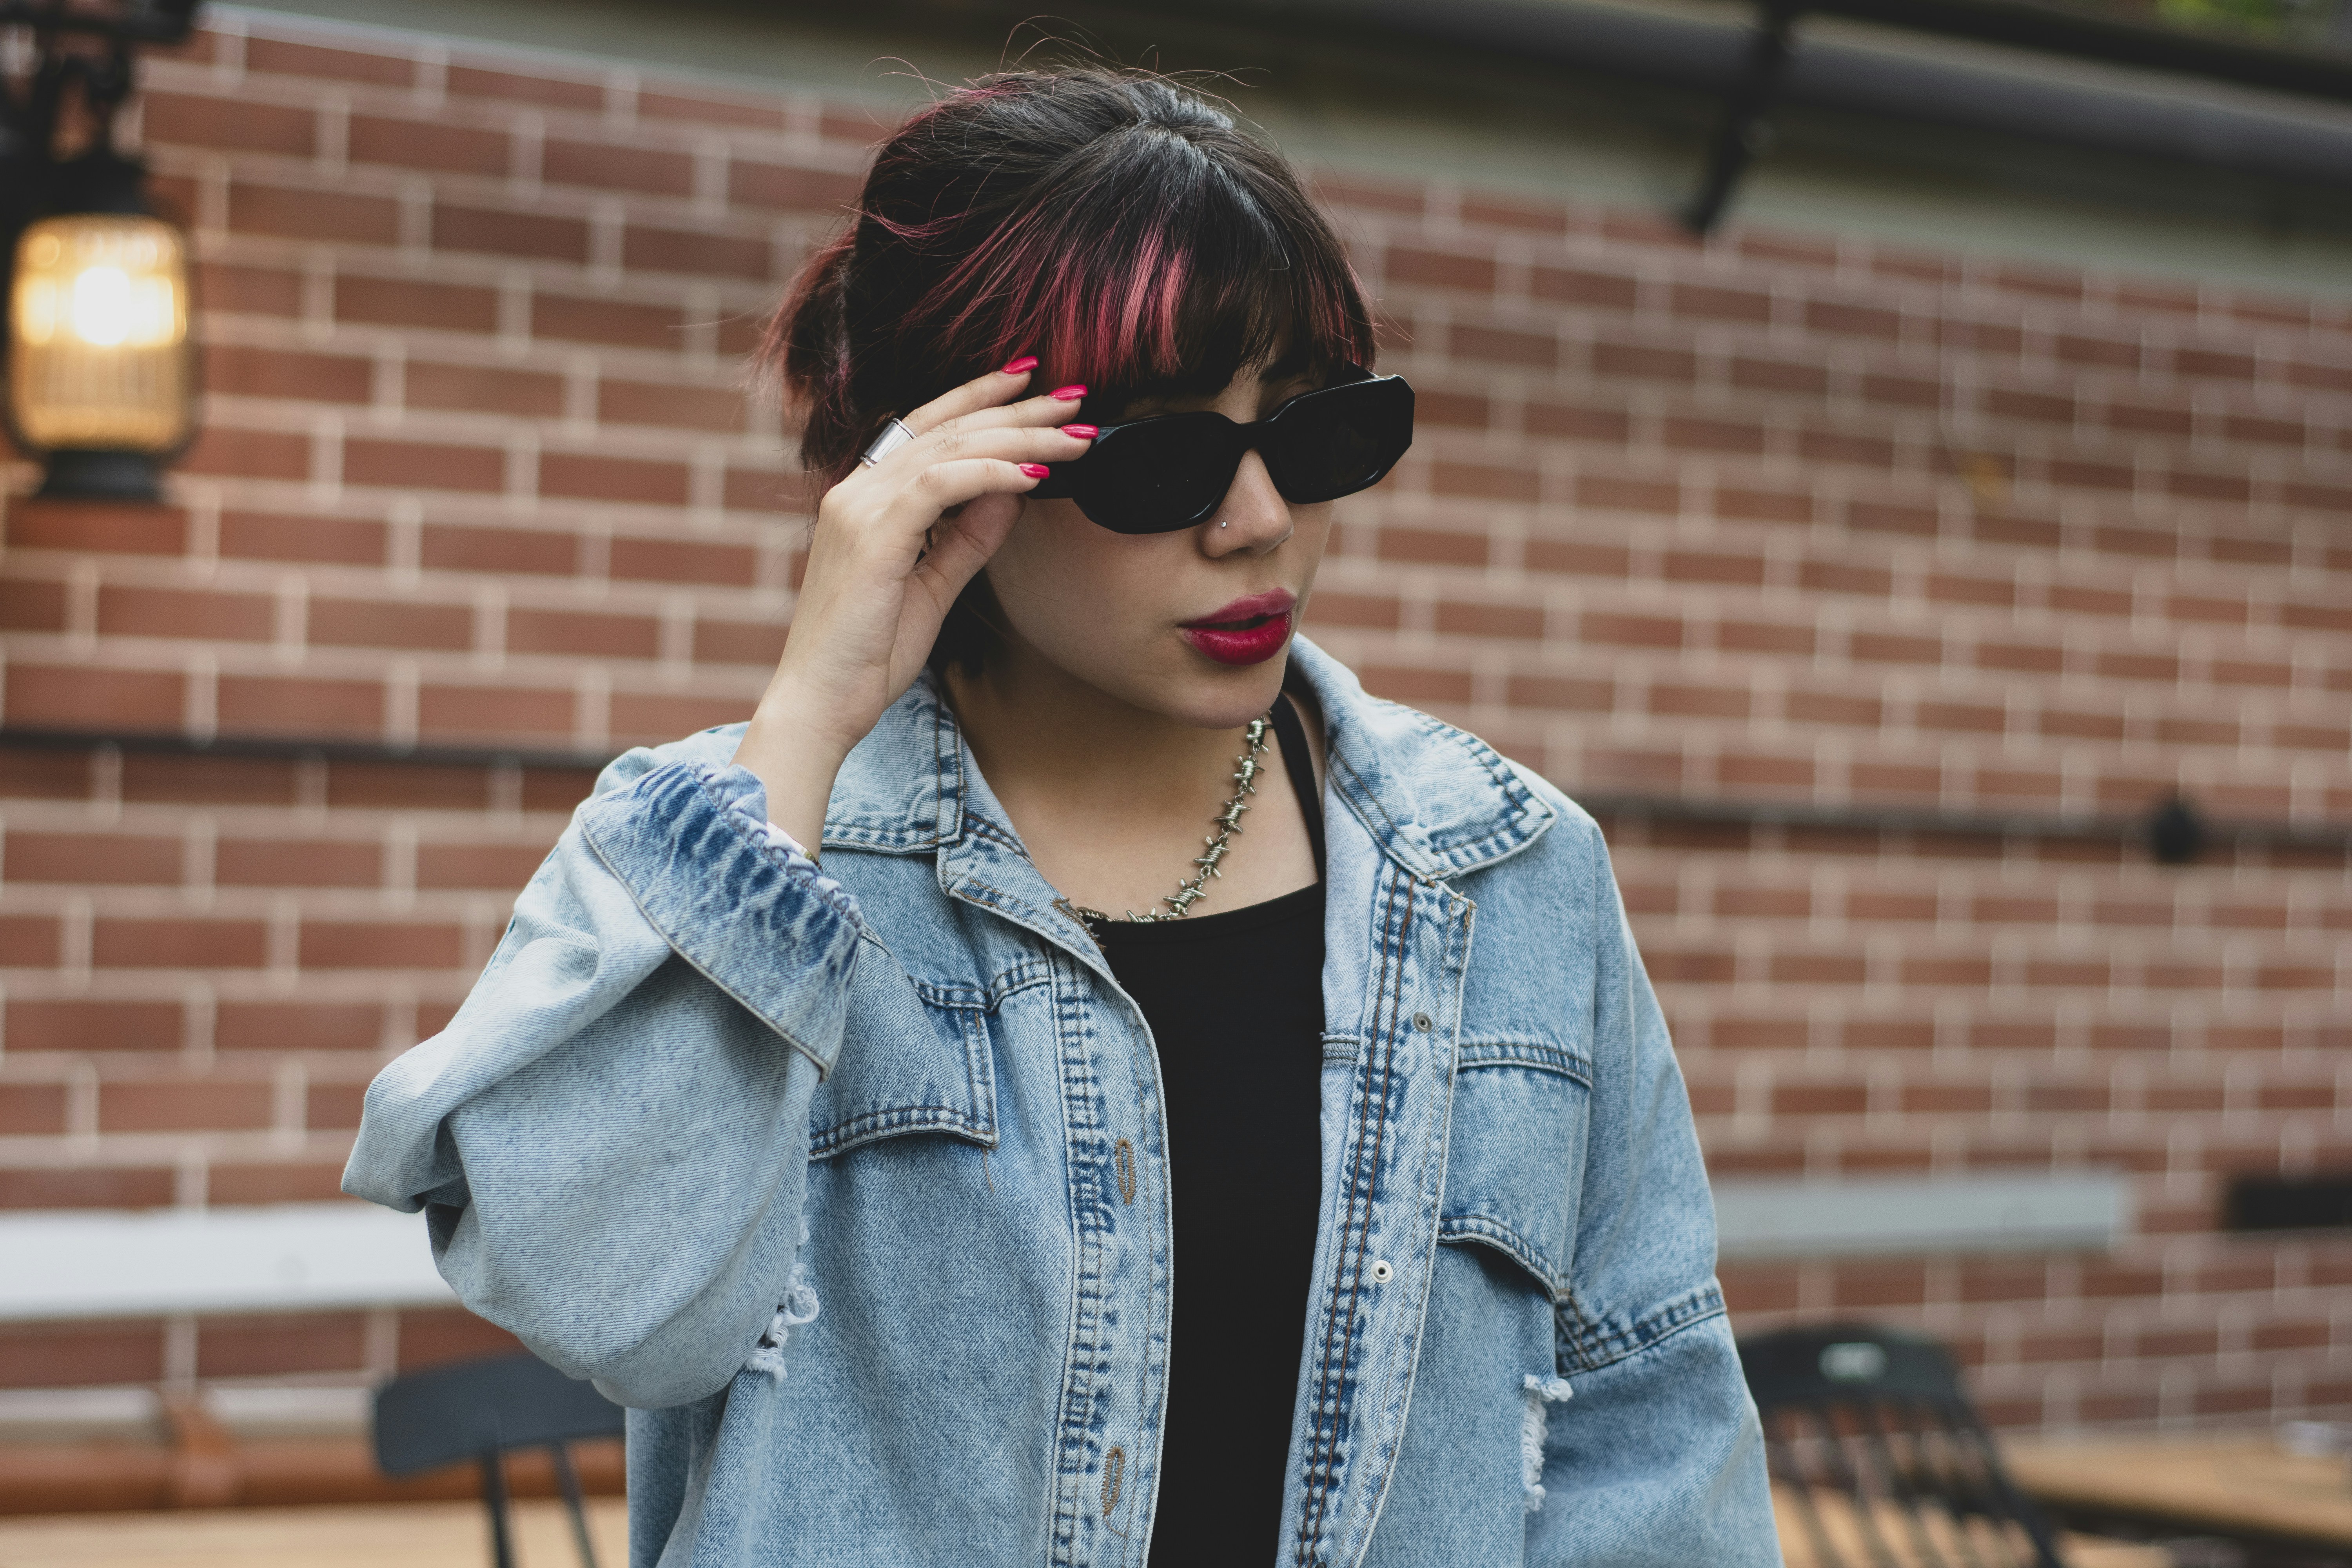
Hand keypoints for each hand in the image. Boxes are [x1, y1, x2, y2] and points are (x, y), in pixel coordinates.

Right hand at [734, 361, 1091, 846]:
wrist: (822, 704)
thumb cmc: (869, 654)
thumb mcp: (934, 587)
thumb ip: (967, 537)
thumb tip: (1012, 492)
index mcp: (865, 497)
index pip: (927, 426)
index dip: (979, 397)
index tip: (1032, 383)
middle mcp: (856, 489)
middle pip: (947, 427)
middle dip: (1017, 409)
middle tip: (1077, 399)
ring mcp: (858, 507)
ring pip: (949, 447)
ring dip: (1019, 436)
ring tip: (1074, 435)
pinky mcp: (870, 535)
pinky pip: (938, 484)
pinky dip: (989, 473)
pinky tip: (1033, 475)